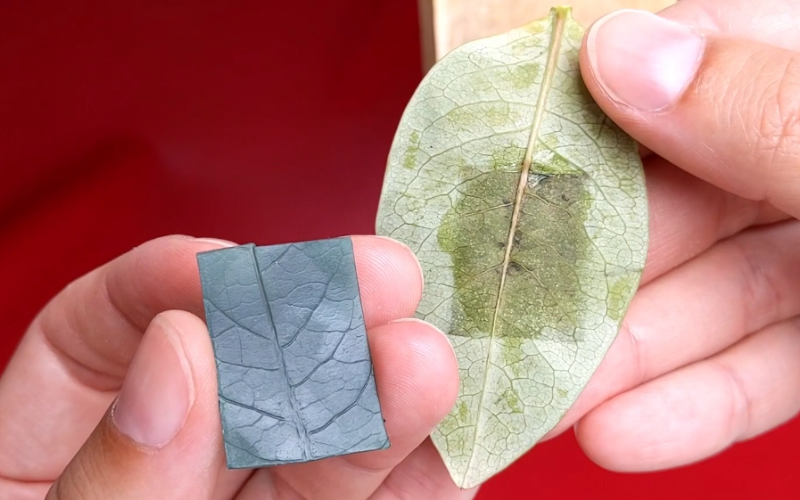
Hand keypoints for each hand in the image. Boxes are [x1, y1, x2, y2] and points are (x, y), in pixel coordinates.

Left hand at [0, 235, 473, 498]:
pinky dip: (431, 468)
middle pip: (247, 370)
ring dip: (381, 395)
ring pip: (328, 435)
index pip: (114, 324)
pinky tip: (464, 434)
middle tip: (381, 281)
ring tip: (425, 361)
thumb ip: (114, 472)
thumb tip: (179, 354)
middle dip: (313, 323)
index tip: (227, 265)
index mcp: (59, 442)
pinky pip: (389, 498)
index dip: (178, 278)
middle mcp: (180, 456)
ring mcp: (264, 494)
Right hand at [541, 0, 799, 470]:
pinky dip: (695, 405)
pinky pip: (762, 368)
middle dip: (579, 277)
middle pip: (668, 209)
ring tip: (538, 403)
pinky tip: (623, 434)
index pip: (676, 73)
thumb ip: (762, 108)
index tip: (492, 166)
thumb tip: (621, 53)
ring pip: (702, 300)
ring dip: (619, 361)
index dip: (577, 118)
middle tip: (494, 317)